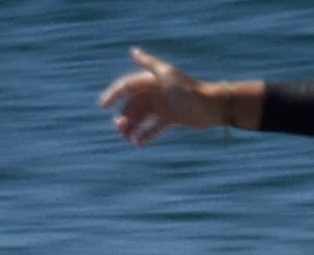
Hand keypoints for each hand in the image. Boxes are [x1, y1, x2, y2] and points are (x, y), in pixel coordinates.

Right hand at [98, 47, 224, 146]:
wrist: (210, 106)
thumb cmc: (188, 89)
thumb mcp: (167, 74)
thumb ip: (149, 63)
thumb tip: (133, 51)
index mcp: (151, 81)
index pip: (127, 86)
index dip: (114, 94)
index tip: (103, 106)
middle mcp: (155, 93)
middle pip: (132, 105)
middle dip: (123, 116)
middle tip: (119, 128)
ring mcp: (162, 106)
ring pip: (141, 118)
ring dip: (131, 127)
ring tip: (127, 138)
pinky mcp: (170, 119)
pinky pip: (153, 128)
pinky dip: (145, 135)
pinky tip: (139, 143)